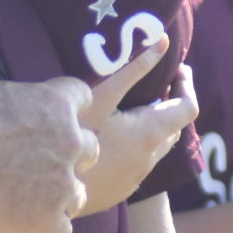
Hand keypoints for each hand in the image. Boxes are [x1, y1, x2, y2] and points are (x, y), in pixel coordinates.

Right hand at [0, 76, 97, 232]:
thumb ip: (29, 102)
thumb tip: (34, 109)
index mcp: (57, 106)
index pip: (83, 97)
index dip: (70, 111)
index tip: (56, 121)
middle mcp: (70, 142)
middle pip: (90, 149)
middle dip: (71, 158)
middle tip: (44, 167)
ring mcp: (62, 184)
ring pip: (78, 195)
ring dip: (61, 199)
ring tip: (33, 204)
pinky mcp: (49, 220)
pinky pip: (62, 232)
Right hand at [81, 39, 200, 214]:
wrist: (43, 188)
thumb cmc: (72, 135)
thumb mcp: (102, 95)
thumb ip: (135, 68)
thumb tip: (163, 41)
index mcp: (150, 135)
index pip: (189, 108)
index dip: (187, 86)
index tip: (177, 70)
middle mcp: (148, 161)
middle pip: (172, 128)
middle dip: (168, 104)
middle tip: (153, 84)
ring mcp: (133, 180)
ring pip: (154, 148)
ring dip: (150, 127)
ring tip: (128, 107)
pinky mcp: (117, 191)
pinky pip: (135, 164)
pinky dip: (134, 146)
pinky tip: (107, 137)